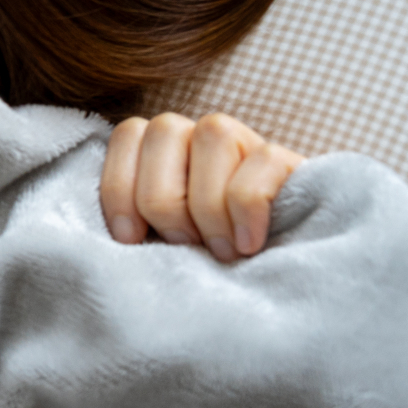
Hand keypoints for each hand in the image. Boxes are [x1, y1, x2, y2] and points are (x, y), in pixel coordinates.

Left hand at [101, 112, 303, 261]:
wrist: (280, 276)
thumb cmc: (205, 263)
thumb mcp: (162, 244)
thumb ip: (137, 225)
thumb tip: (118, 233)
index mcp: (164, 149)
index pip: (129, 134)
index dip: (120, 187)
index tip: (131, 239)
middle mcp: (201, 136)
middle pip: (165, 131)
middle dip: (164, 201)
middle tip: (184, 245)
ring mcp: (247, 143)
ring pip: (213, 133)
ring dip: (207, 204)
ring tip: (219, 250)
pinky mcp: (288, 163)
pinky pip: (263, 161)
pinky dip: (247, 209)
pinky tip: (248, 245)